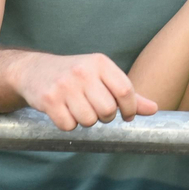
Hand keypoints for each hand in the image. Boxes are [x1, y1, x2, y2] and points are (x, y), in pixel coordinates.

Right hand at [14, 51, 155, 129]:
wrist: (34, 70)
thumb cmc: (76, 76)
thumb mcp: (102, 77)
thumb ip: (128, 93)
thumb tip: (154, 109)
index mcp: (100, 63)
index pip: (125, 90)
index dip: (130, 108)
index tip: (127, 115)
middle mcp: (83, 72)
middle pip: (108, 109)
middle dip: (106, 117)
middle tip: (98, 111)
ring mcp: (64, 86)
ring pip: (89, 121)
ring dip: (87, 121)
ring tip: (79, 109)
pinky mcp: (48, 100)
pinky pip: (69, 126)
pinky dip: (69, 125)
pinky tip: (64, 112)